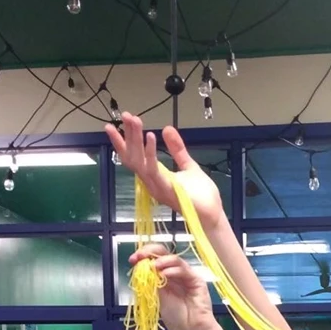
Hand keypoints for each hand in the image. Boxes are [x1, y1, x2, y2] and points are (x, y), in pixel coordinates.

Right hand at [106, 113, 224, 231]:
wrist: (212, 214)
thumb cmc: (201, 196)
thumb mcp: (188, 165)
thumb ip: (177, 149)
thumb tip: (167, 129)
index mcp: (154, 176)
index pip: (134, 157)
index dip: (124, 141)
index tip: (118, 123)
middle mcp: (151, 182)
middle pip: (133, 156)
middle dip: (128, 135)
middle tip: (126, 115)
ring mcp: (157, 187)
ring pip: (139, 161)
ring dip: (136, 140)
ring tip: (135, 121)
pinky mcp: (166, 190)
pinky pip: (154, 170)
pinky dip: (150, 153)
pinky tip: (150, 137)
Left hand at [131, 244, 221, 329]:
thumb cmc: (175, 317)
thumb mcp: (157, 297)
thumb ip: (151, 282)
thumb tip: (141, 267)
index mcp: (163, 276)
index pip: (152, 259)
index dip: (143, 256)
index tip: (133, 260)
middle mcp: (174, 273)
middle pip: (163, 253)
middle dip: (150, 252)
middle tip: (141, 256)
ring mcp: (185, 275)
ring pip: (174, 259)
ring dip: (162, 261)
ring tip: (154, 267)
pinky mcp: (196, 279)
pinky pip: (183, 269)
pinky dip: (172, 270)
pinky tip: (165, 275)